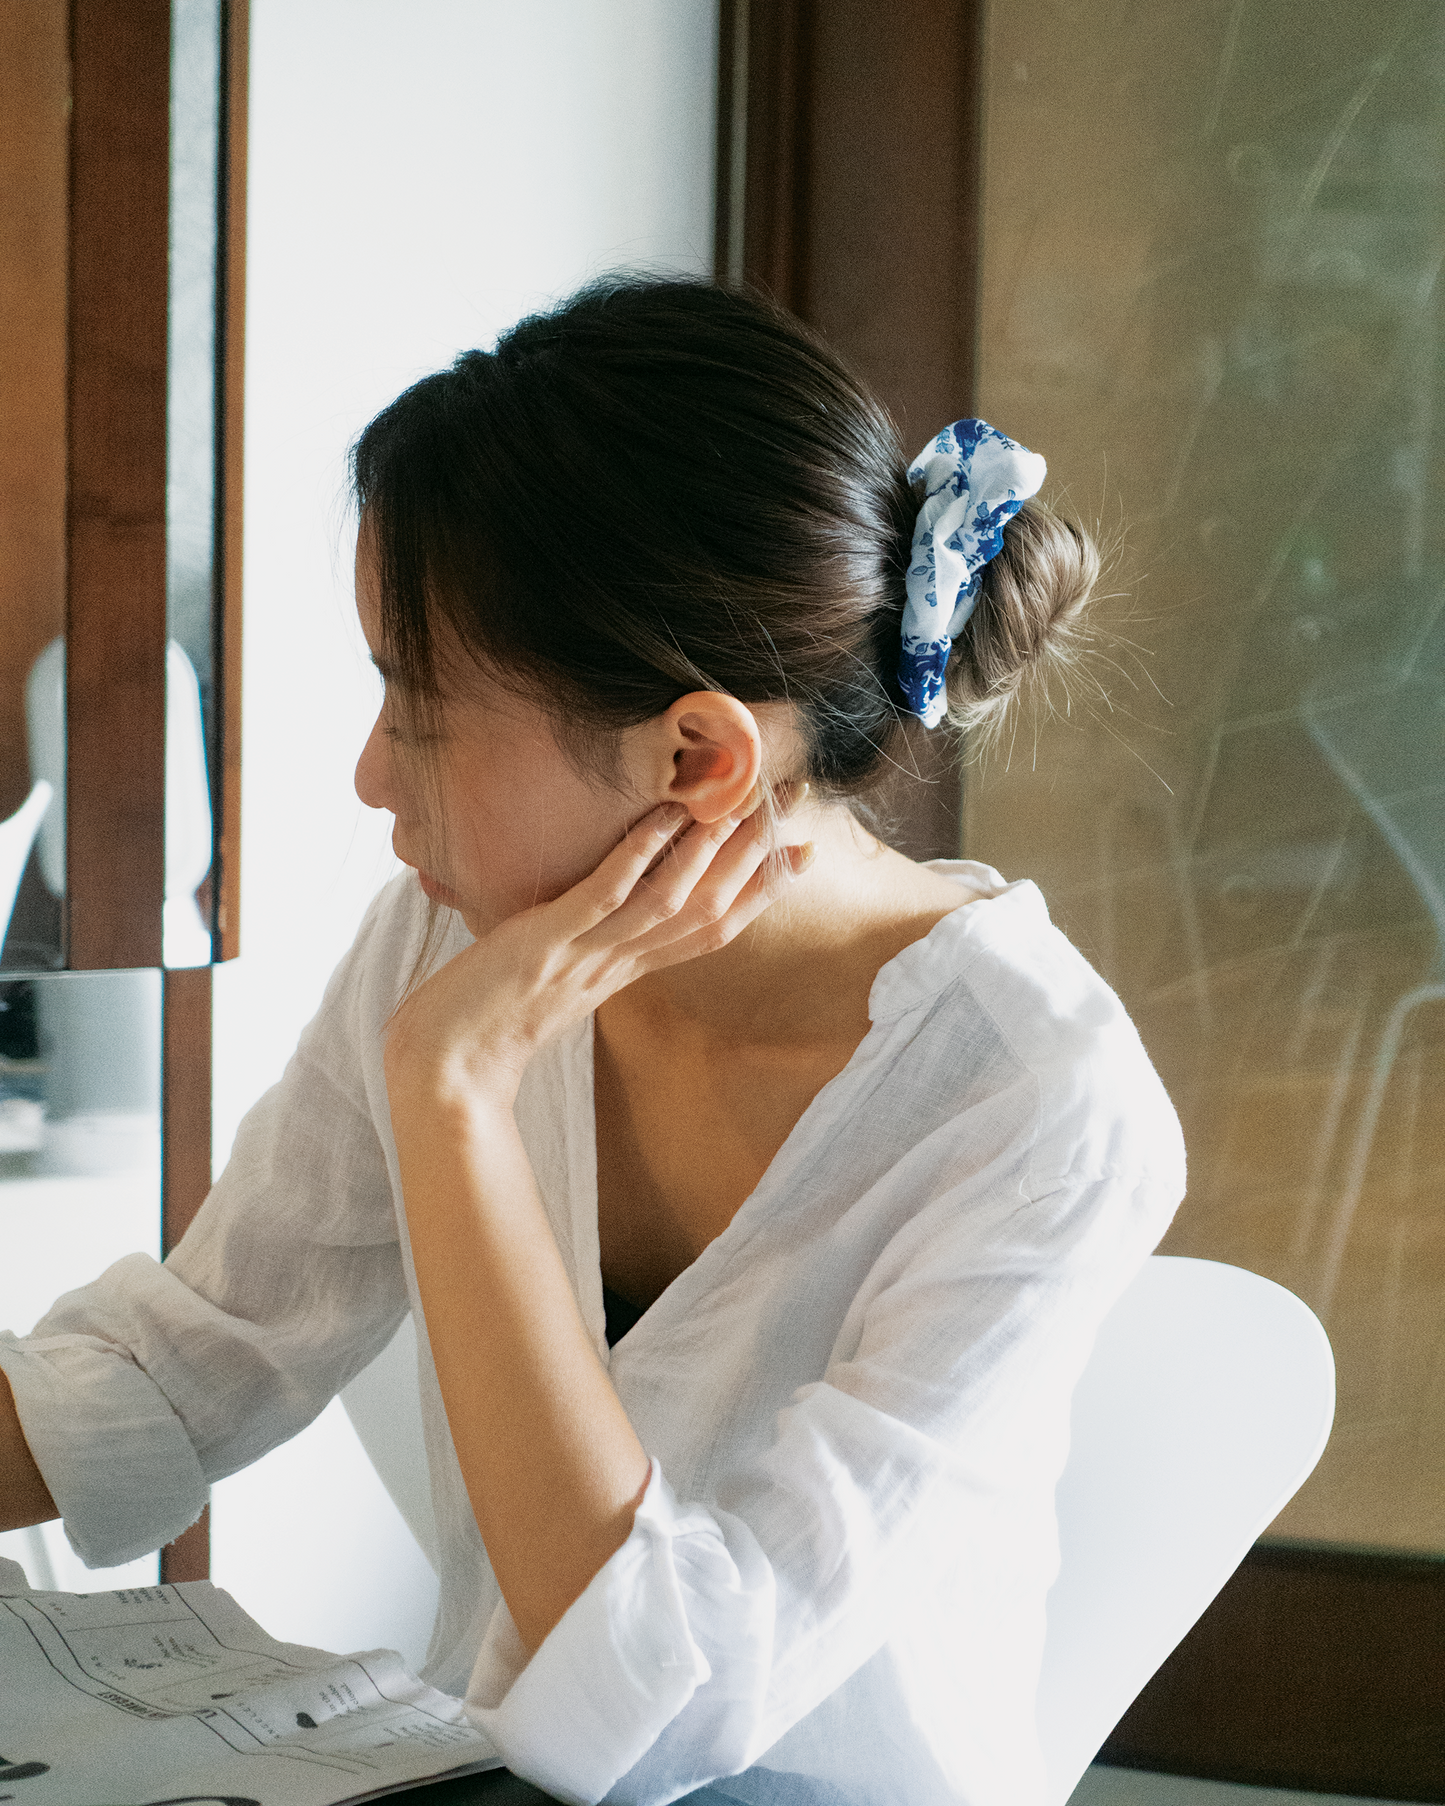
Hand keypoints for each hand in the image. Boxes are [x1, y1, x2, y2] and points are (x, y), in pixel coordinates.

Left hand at [383, 797, 809, 1112]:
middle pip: (707, 912)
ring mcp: (584, 955)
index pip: (711, 931)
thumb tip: (611, 904)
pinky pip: (602, 896)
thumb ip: (593, 944)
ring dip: (709, 853)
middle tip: (790, 809)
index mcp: (625, 972)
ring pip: (669, 903)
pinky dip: (637, 856)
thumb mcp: (557, 977)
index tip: (801, 854)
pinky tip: (662, 816)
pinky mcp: (545, 944)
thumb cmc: (488, 1020)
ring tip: (739, 804)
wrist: (444, 1070)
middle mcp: (617, 964)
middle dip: (753, 860)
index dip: (759, 893)